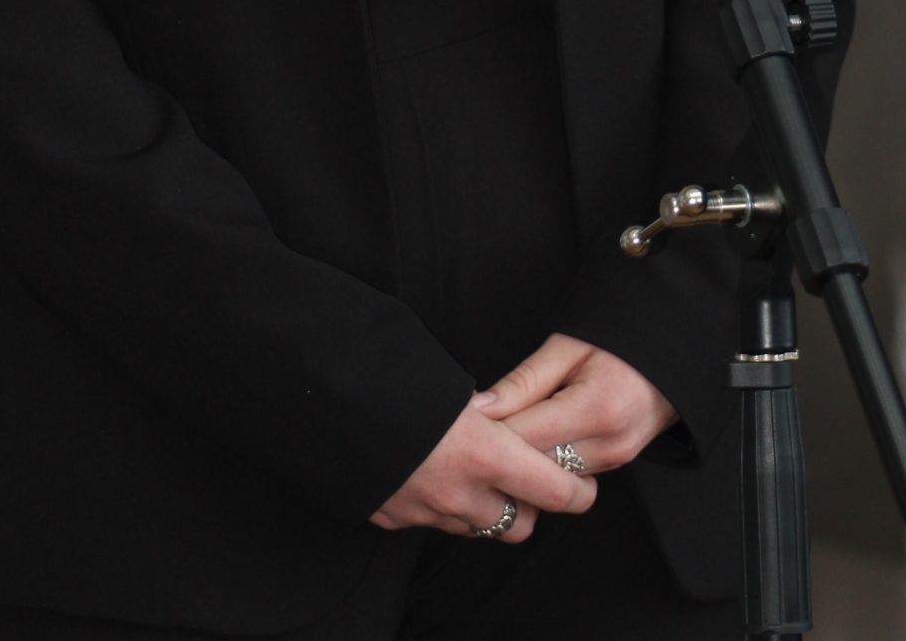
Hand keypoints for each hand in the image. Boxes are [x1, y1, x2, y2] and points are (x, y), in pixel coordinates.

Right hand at [369, 390, 601, 542]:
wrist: (319, 401)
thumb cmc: (387, 377)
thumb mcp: (444, 381)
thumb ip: (480, 407)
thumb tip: (491, 411)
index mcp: (483, 453)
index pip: (554, 490)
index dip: (578, 491)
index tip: (586, 484)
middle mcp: (460, 493)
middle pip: (522, 525)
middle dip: (529, 505)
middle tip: (524, 473)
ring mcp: (426, 512)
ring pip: (479, 527)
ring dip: (486, 506)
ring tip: (475, 472)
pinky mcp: (395, 519)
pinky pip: (436, 521)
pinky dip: (444, 505)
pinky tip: (430, 472)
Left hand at [471, 331, 677, 470]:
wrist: (672, 351)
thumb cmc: (617, 340)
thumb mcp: (567, 347)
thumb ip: (524, 381)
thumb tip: (480, 408)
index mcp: (597, 408)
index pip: (526, 437)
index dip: (488, 433)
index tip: (458, 425)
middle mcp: (610, 444)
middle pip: (537, 465)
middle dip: (500, 453)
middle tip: (468, 437)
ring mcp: (617, 460)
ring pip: (552, 476)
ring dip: (523, 460)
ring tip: (494, 439)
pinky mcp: (617, 465)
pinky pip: (569, 473)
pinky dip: (545, 462)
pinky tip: (526, 443)